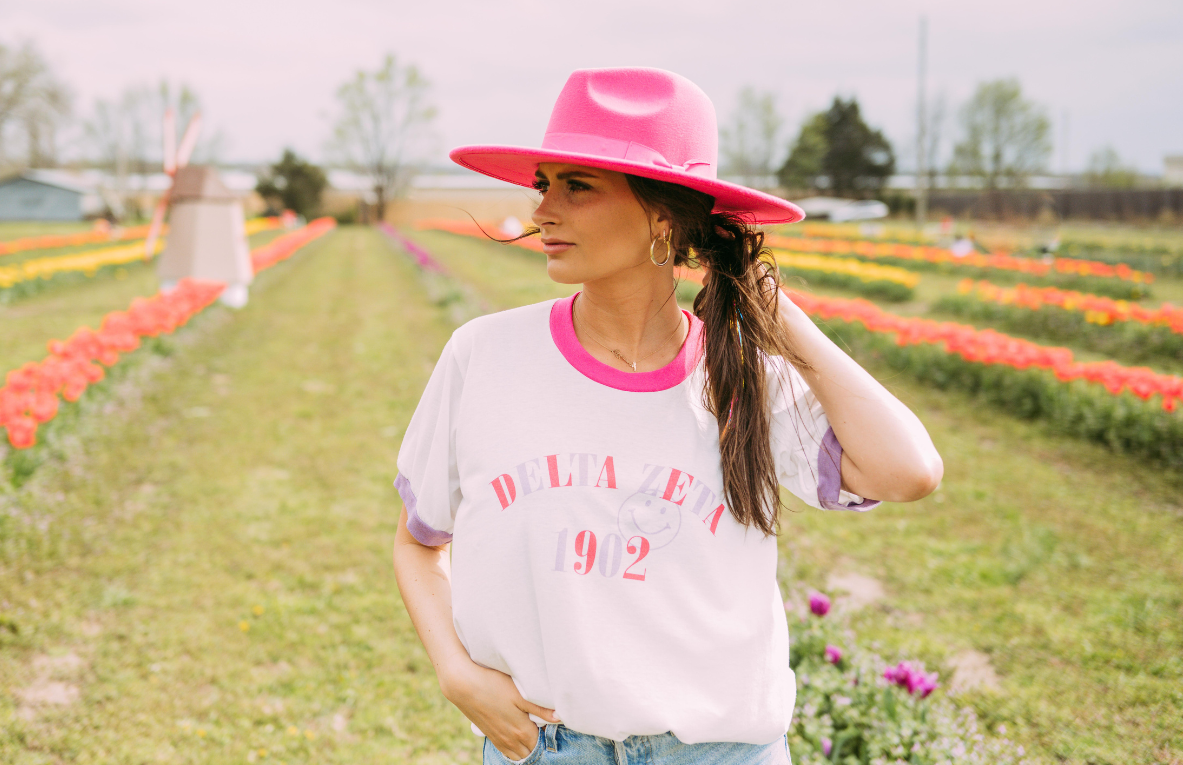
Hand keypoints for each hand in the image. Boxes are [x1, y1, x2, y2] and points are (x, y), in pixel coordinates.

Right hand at [439, 656, 559, 760]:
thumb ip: (541, 708)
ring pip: (518, 755)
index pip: (542, 743)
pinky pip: (506, 752)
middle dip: (539, 744)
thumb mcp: (520, 694)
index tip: (550, 722)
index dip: (548, 735)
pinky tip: (517, 739)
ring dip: (527, 748)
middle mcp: (511, 740)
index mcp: (522, 731)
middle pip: (531, 751)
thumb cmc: (493, 685)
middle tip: (543, 728)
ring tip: (532, 734)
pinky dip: (515, 750)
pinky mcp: (489, 736)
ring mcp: (499, 740)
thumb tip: (560, 718)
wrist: (463, 685)